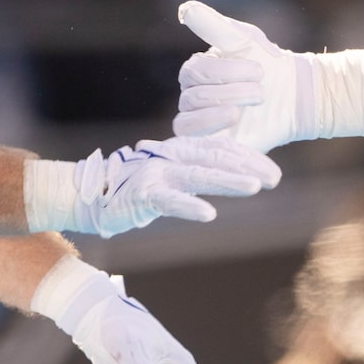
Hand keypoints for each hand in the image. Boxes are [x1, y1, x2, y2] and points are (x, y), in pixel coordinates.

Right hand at [24, 136, 277, 237]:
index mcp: (179, 150)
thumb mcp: (170, 176)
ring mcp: (156, 175)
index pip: (220, 149)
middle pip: (215, 158)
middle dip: (247, 167)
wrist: (89, 193)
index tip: (272, 172)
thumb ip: (196, 173)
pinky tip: (208, 214)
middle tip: (275, 179)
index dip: (248, 158)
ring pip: (197, 176)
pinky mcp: (142, 195)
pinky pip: (168, 201)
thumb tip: (233, 175)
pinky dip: (188, 206)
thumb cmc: (133, 187)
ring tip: (254, 187)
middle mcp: (171, 158)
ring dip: (227, 180)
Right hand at [174, 0, 363, 147]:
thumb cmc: (269, 64)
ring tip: (253, 106)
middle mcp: (192, 98)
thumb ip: (214, 26)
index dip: (225, 72)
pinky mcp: (211, 146)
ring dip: (222, 112)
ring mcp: (200, 124)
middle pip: (193, 97)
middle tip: (261, 91)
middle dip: (231, 92)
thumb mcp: (244, 40)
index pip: (194, 71)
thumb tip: (186, 9)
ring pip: (188, 122)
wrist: (296, 97)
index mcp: (196, 72)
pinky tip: (237, 124)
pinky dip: (212, 134)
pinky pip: (192, 145)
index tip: (259, 70)